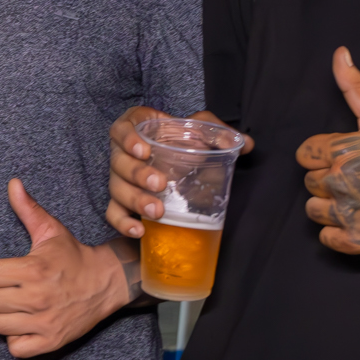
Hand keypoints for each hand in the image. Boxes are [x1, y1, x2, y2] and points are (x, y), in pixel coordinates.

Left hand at [0, 179, 136, 358]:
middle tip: (12, 290)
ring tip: (20, 307)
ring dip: (4, 318)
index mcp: (33, 269)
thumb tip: (12, 183)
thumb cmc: (73, 256)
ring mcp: (44, 322)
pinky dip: (17, 340)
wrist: (107, 283)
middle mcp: (37, 297)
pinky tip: (27, 325)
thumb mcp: (51, 231)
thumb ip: (28, 209)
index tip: (4, 273)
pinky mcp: (51, 342)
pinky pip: (15, 349)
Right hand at [107, 107, 249, 237]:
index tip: (144, 150)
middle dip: (137, 174)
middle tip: (160, 184)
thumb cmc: (183, 139)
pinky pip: (114, 212)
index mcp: (137, 129)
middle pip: (118, 163)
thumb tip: (245, 144)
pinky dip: (123, 222)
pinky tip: (139, 231)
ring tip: (157, 211)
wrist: (179, 157)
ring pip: (116, 189)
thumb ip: (218, 132)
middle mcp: (123, 153)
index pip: (121, 129)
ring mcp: (120, 178)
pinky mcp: (122, 200)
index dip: (127, 139)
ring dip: (134, 200)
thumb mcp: (200, 130)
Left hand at [297, 47, 359, 253]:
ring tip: (357, 198)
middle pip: (309, 182)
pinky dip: (338, 232)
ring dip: (330, 206)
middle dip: (329, 179)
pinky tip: (358, 219)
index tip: (344, 159)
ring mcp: (347, 213)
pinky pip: (325, 237)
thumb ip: (354, 86)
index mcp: (343, 151)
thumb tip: (339, 53)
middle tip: (358, 178)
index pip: (305, 155)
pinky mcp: (353, 240)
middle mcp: (342, 182)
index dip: (323, 156)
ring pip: (313, 210)